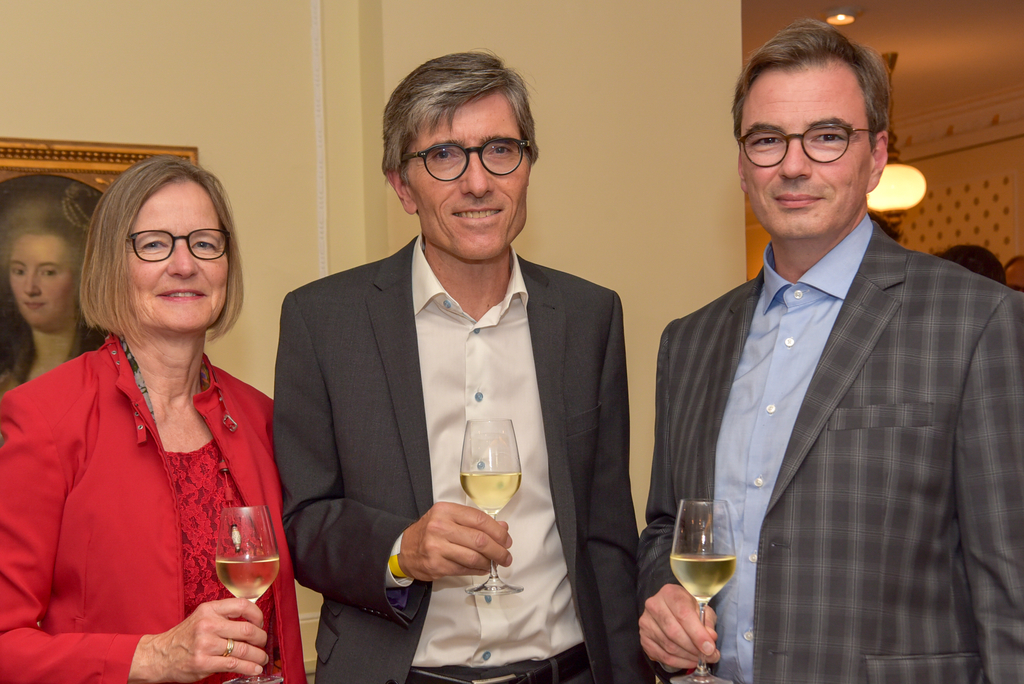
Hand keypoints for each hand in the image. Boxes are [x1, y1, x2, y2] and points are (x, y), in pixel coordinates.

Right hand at [128, 598, 268, 682]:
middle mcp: (208, 625)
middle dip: (261, 639)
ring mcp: (205, 645)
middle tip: (263, 643)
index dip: (257, 615)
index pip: (242, 605)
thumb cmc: (185, 636)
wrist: (160, 655)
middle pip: (247, 630)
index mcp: (209, 609)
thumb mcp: (202, 617)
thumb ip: (223, 616)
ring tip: (262, 659)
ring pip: (243, 650)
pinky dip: (249, 668)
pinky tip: (254, 669)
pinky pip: (233, 665)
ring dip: (258, 656)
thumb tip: (253, 621)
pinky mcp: (203, 663)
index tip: (260, 624)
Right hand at [397, 501, 512, 580]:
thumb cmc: (430, 531)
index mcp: (446, 511)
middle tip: (506, 556)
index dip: (497, 531)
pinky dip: (477, 570)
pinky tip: (482, 568)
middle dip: (498, 550)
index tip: (506, 540)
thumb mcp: (449, 518)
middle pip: (480, 540)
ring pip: (474, 557)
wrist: (404, 548)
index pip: (480, 519)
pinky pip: (464, 569)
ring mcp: (437, 547)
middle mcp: (440, 527)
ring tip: (495, 563)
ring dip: (489, 562)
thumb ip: (475, 521)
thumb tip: (502, 528)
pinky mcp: (436, 565)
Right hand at [639, 584, 718, 670]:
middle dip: (694, 648)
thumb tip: (710, 638)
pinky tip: (689, 661)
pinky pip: (662, 656)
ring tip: (701, 659)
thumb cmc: (688, 607)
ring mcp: (646, 622)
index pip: (683, 614)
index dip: (697, 633)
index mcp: (669, 593)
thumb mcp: (701, 608)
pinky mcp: (644, 638)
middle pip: (674, 632)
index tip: (710, 647)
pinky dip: (679, 662)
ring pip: (668, 646)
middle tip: (709, 656)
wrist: (669, 608)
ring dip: (688, 656)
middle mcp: (654, 605)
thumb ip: (707, 621)